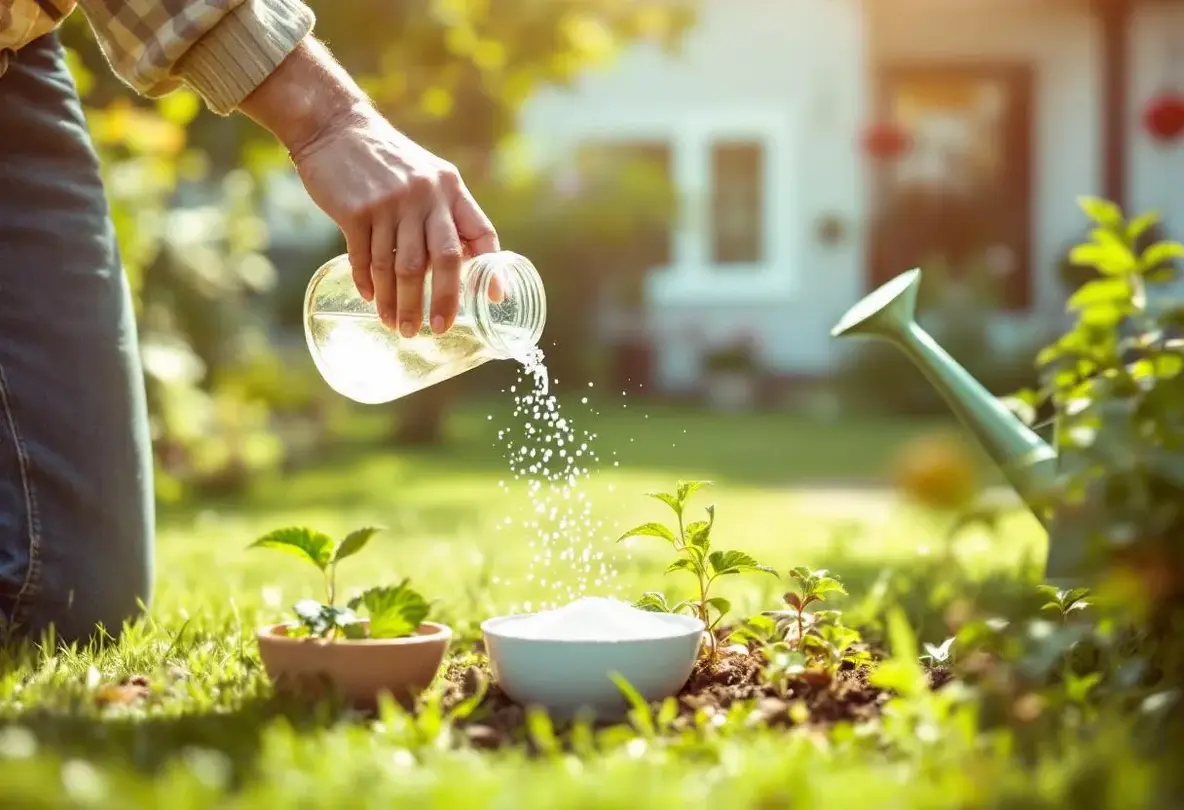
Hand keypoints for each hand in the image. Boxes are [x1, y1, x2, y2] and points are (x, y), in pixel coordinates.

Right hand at [237, 39, 497, 335]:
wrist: (334, 127)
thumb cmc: (386, 162)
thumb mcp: (427, 176)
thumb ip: (446, 215)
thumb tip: (467, 264)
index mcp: (450, 188)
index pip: (480, 234)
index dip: (489, 270)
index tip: (490, 301)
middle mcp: (425, 195)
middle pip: (442, 260)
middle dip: (441, 301)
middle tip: (436, 330)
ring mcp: (390, 203)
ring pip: (400, 268)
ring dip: (399, 303)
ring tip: (398, 326)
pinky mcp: (355, 211)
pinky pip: (365, 259)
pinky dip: (369, 284)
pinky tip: (371, 301)